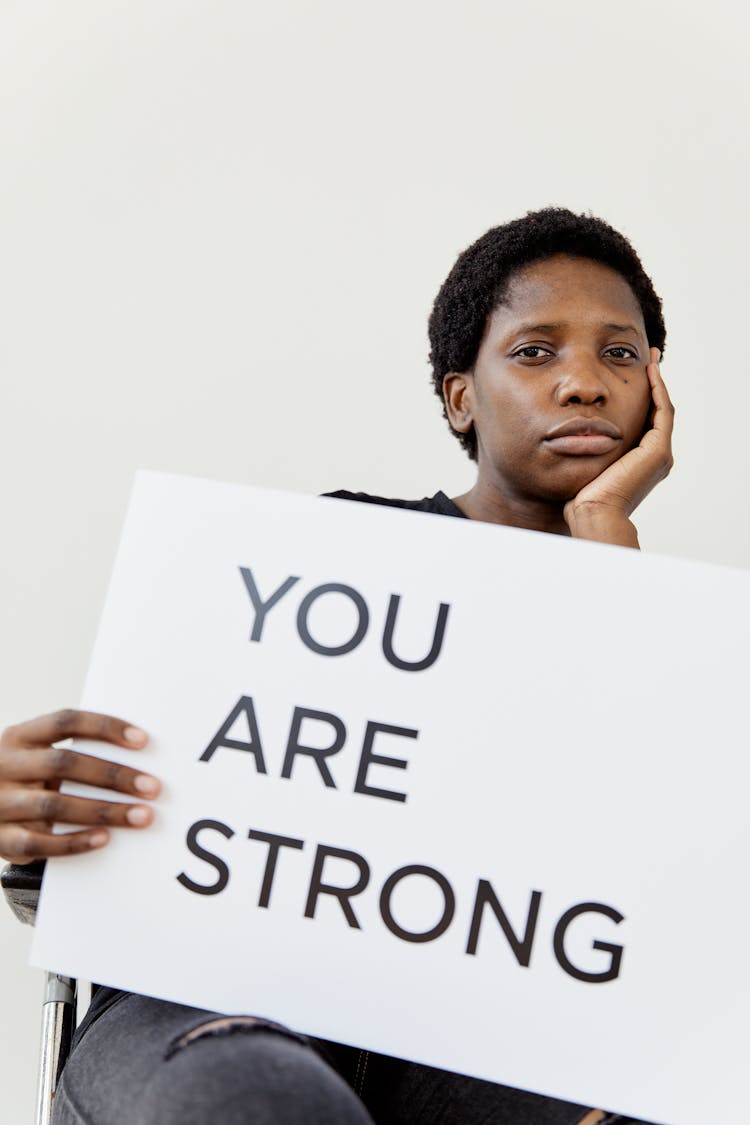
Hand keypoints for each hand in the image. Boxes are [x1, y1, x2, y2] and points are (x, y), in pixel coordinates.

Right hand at [0, 710, 159, 863]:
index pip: (65, 721)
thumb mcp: (39, 757)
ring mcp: (0, 801)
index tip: (143, 740)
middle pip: (64, 763)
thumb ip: (76, 754)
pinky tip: (104, 839)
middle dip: (113, 775)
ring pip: (54, 804)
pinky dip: (74, 842)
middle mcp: (5, 765)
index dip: (105, 727)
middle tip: (152, 787)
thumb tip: (139, 757)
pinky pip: (38, 843)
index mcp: (20, 736)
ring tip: (140, 816)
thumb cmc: (27, 779)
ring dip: (103, 811)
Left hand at [564, 347, 674, 546]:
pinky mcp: (658, 449)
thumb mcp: (586, 465)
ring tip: (651, 359)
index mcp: (642, 462)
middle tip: (649, 361)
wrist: (594, 513)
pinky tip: (649, 371)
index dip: (641, 398)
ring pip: (662, 408)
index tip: (633, 376)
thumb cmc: (582, 497)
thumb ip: (588, 450)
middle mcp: (656, 457)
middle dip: (653, 385)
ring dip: (657, 382)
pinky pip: (662, 410)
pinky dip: (657, 389)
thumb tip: (570, 437)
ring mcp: (660, 453)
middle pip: (657, 412)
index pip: (644, 422)